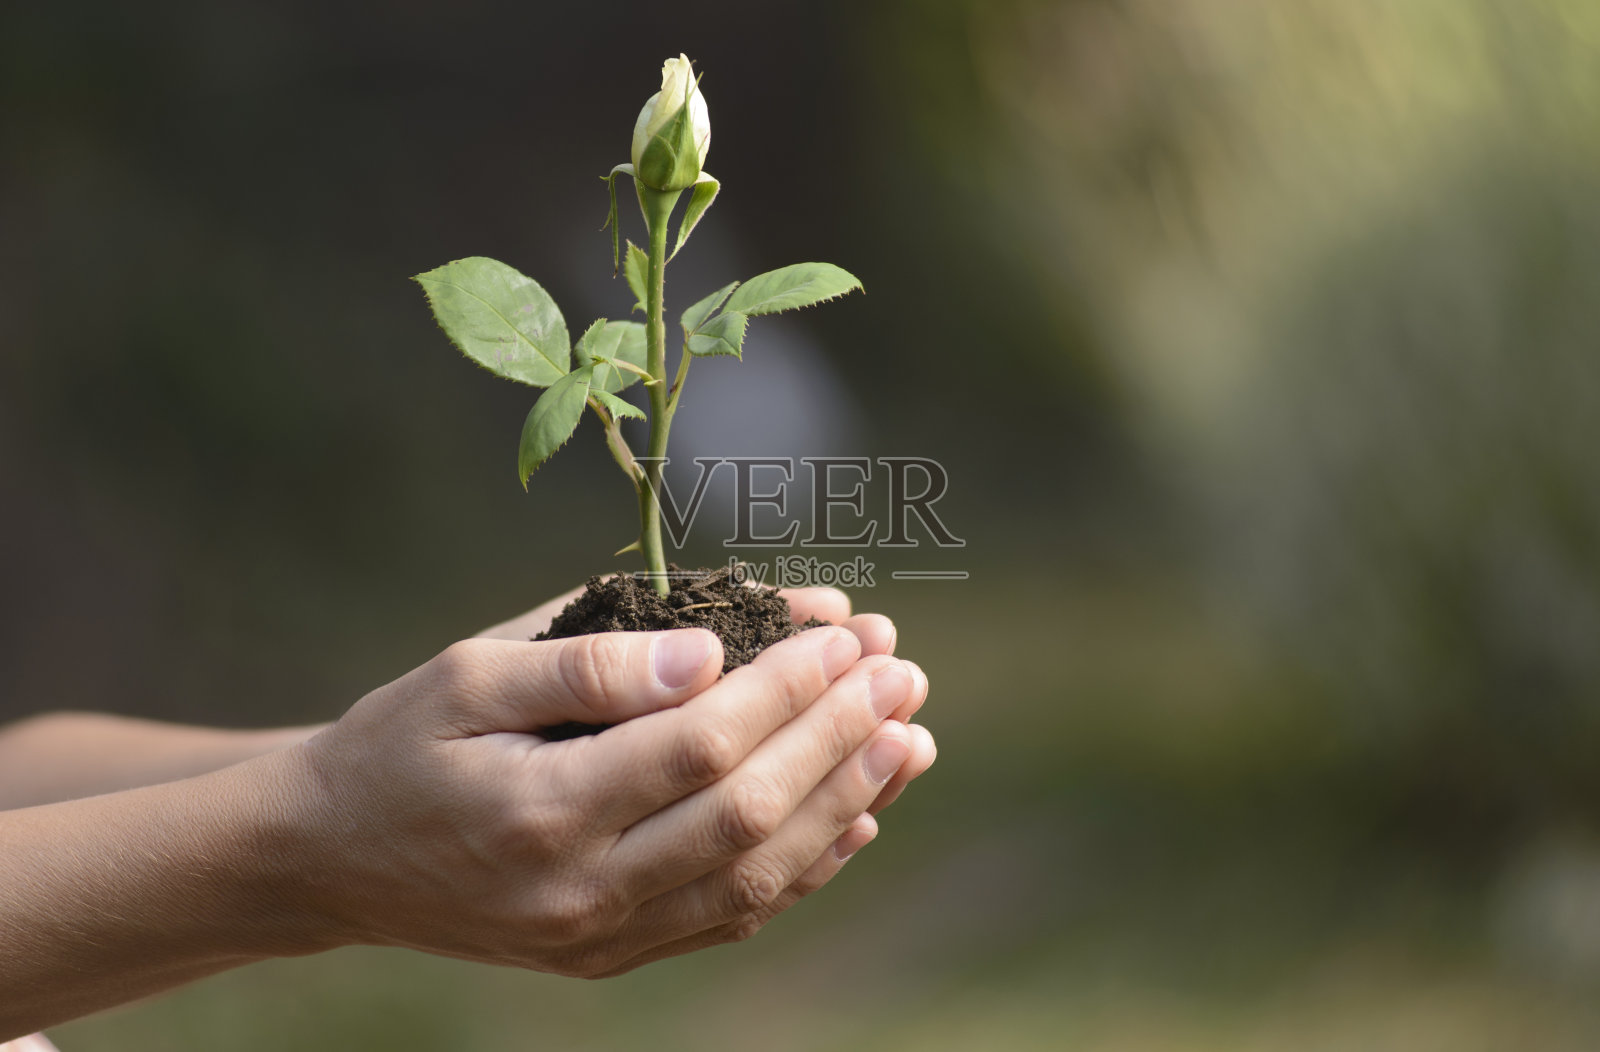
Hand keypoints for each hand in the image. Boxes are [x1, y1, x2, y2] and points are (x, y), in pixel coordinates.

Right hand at [282, 614, 933, 976]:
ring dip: (847, 800)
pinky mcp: (611, 957)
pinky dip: (805, 866)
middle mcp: (579, 891)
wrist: (333, 857)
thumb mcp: (469, 675)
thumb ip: (592, 662)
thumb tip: (711, 650)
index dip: (789, 686)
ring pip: (755, 874)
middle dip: (839, 736)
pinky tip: (860, 814)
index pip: (703, 744)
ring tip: (910, 735)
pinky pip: (730, 916)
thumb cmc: (401, 742)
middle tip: (904, 671)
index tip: (849, 630)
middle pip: (747, 813)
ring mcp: (600, 937)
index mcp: (541, 809)